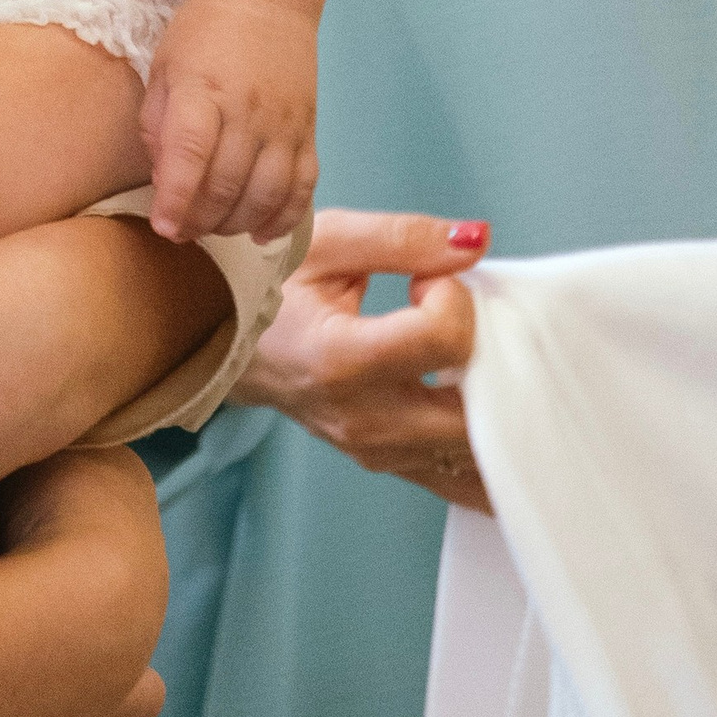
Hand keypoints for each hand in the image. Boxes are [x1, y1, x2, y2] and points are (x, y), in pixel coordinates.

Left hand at [141, 0, 318, 245]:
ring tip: (214, 227)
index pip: (191, 154)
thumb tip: (165, 183)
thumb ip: (157, 126)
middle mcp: (247, 110)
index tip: (163, 226)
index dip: (176, 198)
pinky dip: (284, 217)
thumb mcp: (163, 69)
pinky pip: (303, 187)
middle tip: (180, 231)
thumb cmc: (203, 35)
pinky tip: (260, 232)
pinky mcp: (308, 131)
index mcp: (202, 90)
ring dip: (237, 224)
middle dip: (199, 220)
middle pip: (226, 185)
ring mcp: (283, 124)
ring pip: (266, 194)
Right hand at [236, 208, 488, 509]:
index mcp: (341, 360)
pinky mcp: (386, 463)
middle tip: (454, 320)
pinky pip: (457, 478)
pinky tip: (491, 419)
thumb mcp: (325, 242)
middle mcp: (362, 419)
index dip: (451, 296)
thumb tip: (474, 241)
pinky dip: (486, 453)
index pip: (446, 339)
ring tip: (463, 352)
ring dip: (494, 402)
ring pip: (475, 451)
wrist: (222, 339)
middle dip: (487, 354)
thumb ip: (403, 238)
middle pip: (476, 408)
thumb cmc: (266, 286)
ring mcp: (375, 450)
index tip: (424, 279)